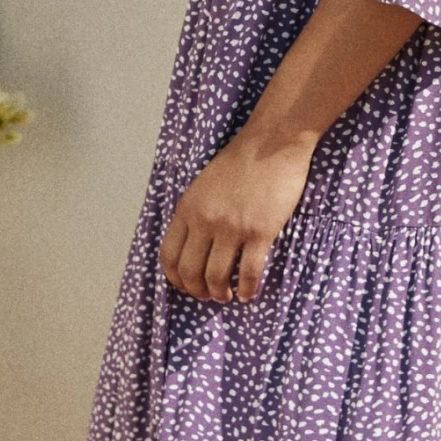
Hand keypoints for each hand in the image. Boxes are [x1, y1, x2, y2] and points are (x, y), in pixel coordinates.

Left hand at [157, 122, 316, 302]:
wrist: (272, 143)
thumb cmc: (241, 161)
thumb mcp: (204, 185)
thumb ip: (196, 212)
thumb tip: (195, 242)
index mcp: (188, 208)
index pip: (169, 254)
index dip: (175, 278)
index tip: (186, 285)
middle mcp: (205, 220)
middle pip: (190, 271)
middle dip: (197, 290)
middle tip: (207, 295)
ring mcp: (231, 228)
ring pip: (216, 277)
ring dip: (219, 293)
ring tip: (227, 296)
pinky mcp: (259, 232)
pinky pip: (248, 272)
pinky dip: (246, 289)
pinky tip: (248, 293)